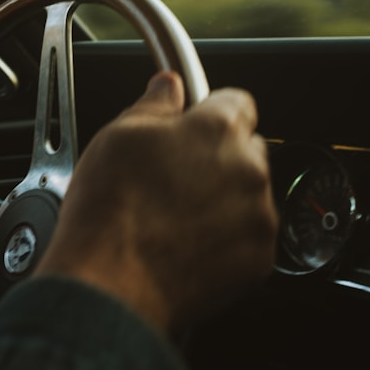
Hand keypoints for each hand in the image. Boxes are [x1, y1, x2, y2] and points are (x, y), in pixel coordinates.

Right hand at [36, 71, 277, 335]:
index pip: (235, 102)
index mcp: (216, 130)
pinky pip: (248, 237)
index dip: (208, 113)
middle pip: (245, 150)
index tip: (192, 126)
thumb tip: (169, 87)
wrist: (111, 283)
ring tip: (174, 217)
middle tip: (172, 178)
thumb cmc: (110, 211)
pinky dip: (226, 238)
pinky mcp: (258, 259)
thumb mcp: (118, 135)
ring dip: (223, 199)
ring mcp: (257, 216)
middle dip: (216, 158)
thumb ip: (155, 103)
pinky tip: (186, 243)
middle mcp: (248, 169)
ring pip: (248, 195)